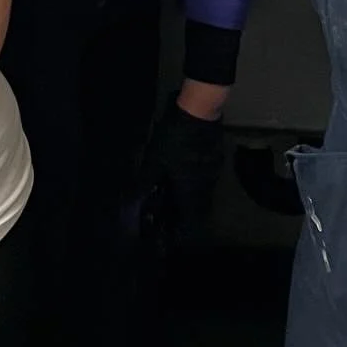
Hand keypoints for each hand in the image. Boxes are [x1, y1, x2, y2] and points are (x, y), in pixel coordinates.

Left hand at [140, 93, 225, 249]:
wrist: (199, 111)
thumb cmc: (174, 139)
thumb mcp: (154, 161)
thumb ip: (144, 184)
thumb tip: (131, 203)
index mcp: (191, 191)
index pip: (191, 223)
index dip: (180, 232)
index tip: (168, 234)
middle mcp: (206, 186)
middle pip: (198, 211)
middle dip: (182, 216)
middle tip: (165, 214)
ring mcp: (213, 172)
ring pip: (202, 195)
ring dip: (188, 199)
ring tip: (170, 193)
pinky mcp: (215, 159)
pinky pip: (205, 180)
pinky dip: (193, 184)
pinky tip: (180, 174)